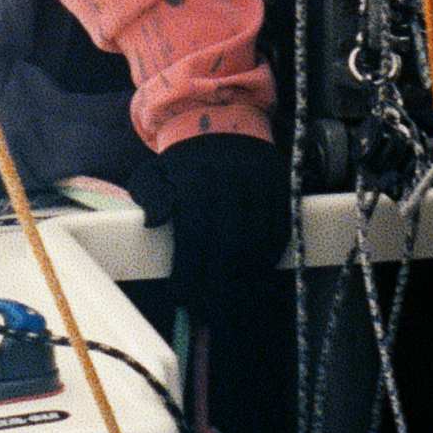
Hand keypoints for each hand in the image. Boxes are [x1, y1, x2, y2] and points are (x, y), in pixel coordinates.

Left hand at [159, 132, 287, 322]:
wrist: (224, 120)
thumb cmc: (186, 159)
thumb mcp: (156, 170)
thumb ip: (149, 195)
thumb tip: (154, 221)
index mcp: (196, 181)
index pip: (193, 239)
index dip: (188, 275)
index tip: (182, 299)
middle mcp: (231, 183)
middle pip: (229, 249)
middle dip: (218, 288)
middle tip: (208, 312)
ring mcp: (261, 185)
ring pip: (257, 244)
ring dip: (245, 281)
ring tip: (231, 304)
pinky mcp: (283, 187)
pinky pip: (280, 231)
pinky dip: (270, 258)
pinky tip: (254, 275)